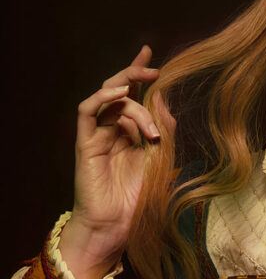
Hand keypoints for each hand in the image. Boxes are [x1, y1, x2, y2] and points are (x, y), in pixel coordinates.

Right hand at [60, 45, 172, 278]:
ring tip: (150, 120)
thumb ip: (164, 132)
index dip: (138, 72)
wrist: (117, 227)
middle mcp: (113, 129)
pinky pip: (87, 112)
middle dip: (135, 74)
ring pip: (110, 99)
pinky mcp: (85, 143)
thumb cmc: (139, 199)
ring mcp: (97, 135)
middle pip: (119, 90)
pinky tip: (119, 97)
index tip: (149, 51)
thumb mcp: (161, 160)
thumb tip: (167, 103)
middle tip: (155, 70)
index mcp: (131, 131)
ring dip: (133, 102)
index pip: (133, 94)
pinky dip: (102, 98)